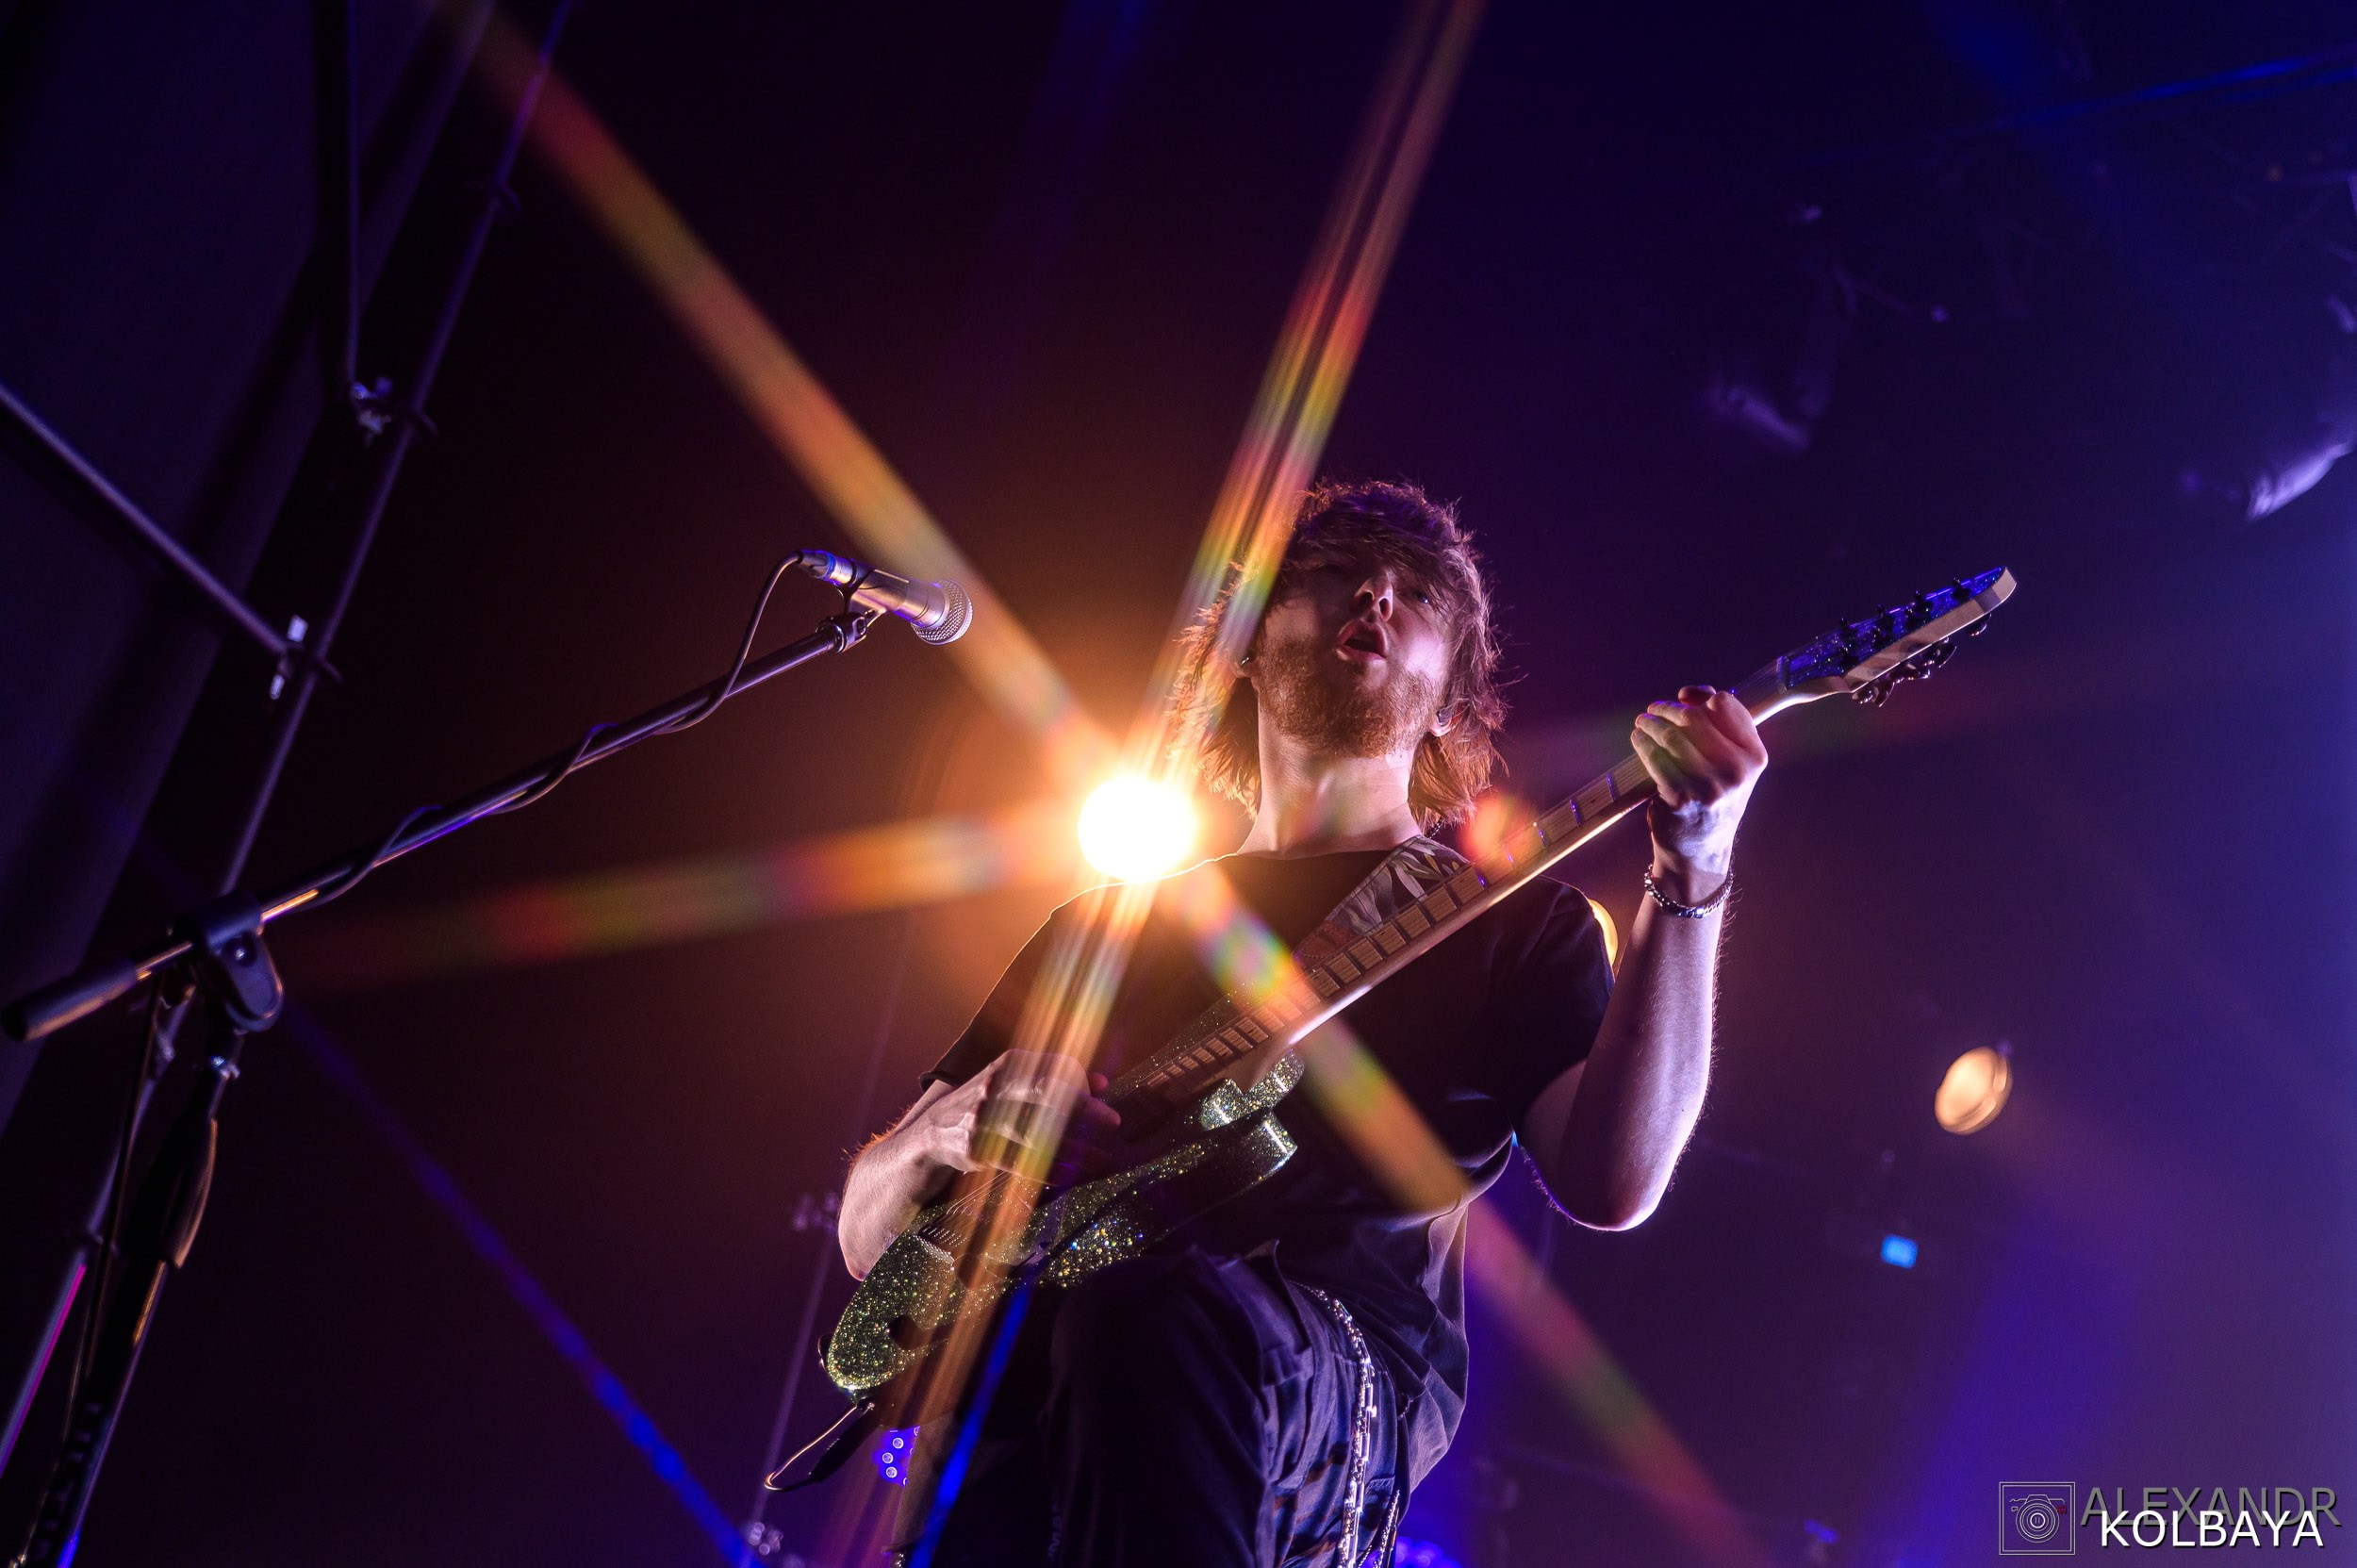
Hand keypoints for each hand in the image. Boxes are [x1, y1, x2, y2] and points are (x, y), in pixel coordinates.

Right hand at [905, 1049, 1121, 1184]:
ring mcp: (983, 1118)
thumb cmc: (986, 1106)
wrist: (931, 1134)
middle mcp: (995, 1087)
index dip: (1080, 1079)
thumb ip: (1057, 1080)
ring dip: (1074, 1148)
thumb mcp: (1014, 1084)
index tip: (1103, 1096)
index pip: (1053, 1064)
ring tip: (1101, 1160)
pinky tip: (1069, 1176)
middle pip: (1047, 1093)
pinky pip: (1020, 1162)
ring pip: (1037, 1132)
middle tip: (1113, 1121)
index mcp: (1009, 1064)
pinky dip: (1048, 1169)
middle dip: (1083, 1107)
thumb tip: (1101, 1082)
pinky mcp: (976, 1149)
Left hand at [1631, 685, 1767, 896]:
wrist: (1701, 850)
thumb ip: (1719, 725)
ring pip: (1672, 736)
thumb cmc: (1714, 798)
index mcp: (1754, 757)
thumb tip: (1690, 693)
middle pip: (1695, 718)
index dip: (1702, 697)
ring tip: (1643, 722)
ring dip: (1651, 723)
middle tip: (1654, 710)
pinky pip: (1655, 758)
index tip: (1684, 698)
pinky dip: (1642, 743)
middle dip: (1668, 709)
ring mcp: (1709, 785)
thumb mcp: (1731, 764)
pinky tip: (1638, 739)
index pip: (1726, 706)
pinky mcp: (1680, 797)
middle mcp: (1736, 770)